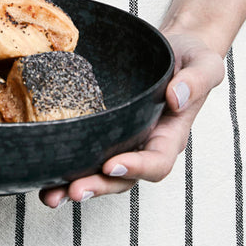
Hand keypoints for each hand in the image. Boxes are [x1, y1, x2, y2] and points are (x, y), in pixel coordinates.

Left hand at [39, 29, 224, 207]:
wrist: (169, 49)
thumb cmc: (189, 59)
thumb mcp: (203, 63)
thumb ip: (197, 80)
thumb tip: (176, 97)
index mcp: (170, 136)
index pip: (157, 161)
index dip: (136, 167)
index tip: (113, 164)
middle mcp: (143, 145)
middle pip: (122, 178)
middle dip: (98, 186)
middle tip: (74, 190)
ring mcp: (120, 142)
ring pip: (99, 175)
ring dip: (74, 187)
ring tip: (50, 196)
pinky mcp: (100, 134)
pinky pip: (83, 156)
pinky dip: (63, 170)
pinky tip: (42, 178)